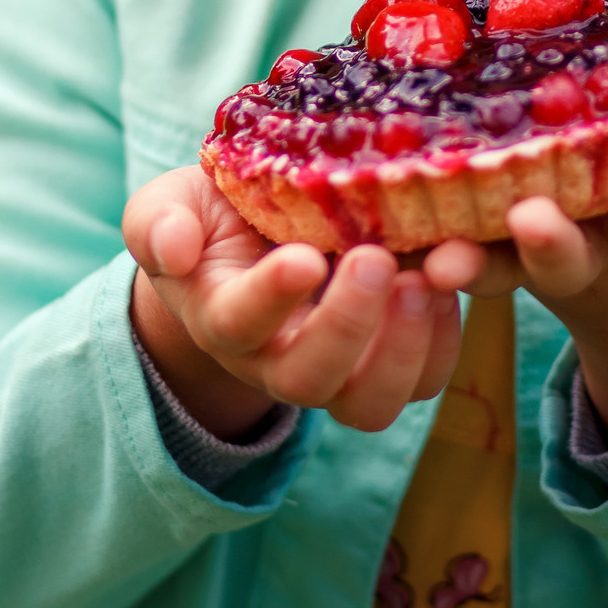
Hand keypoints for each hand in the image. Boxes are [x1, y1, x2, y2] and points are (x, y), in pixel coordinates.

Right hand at [123, 168, 464, 436]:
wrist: (258, 242)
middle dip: (347, 325)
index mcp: (223, 317)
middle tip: (377, 259)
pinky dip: (444, 337)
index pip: (239, 323)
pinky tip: (449, 275)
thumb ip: (158, 222)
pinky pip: (424, 380)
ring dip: (404, 346)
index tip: (302, 257)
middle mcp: (277, 359)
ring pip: (371, 402)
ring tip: (427, 274)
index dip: (271, 298)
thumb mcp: (173, 205)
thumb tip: (172, 248)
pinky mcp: (388, 364)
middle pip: (309, 378)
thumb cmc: (214, 219)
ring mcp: (337, 371)